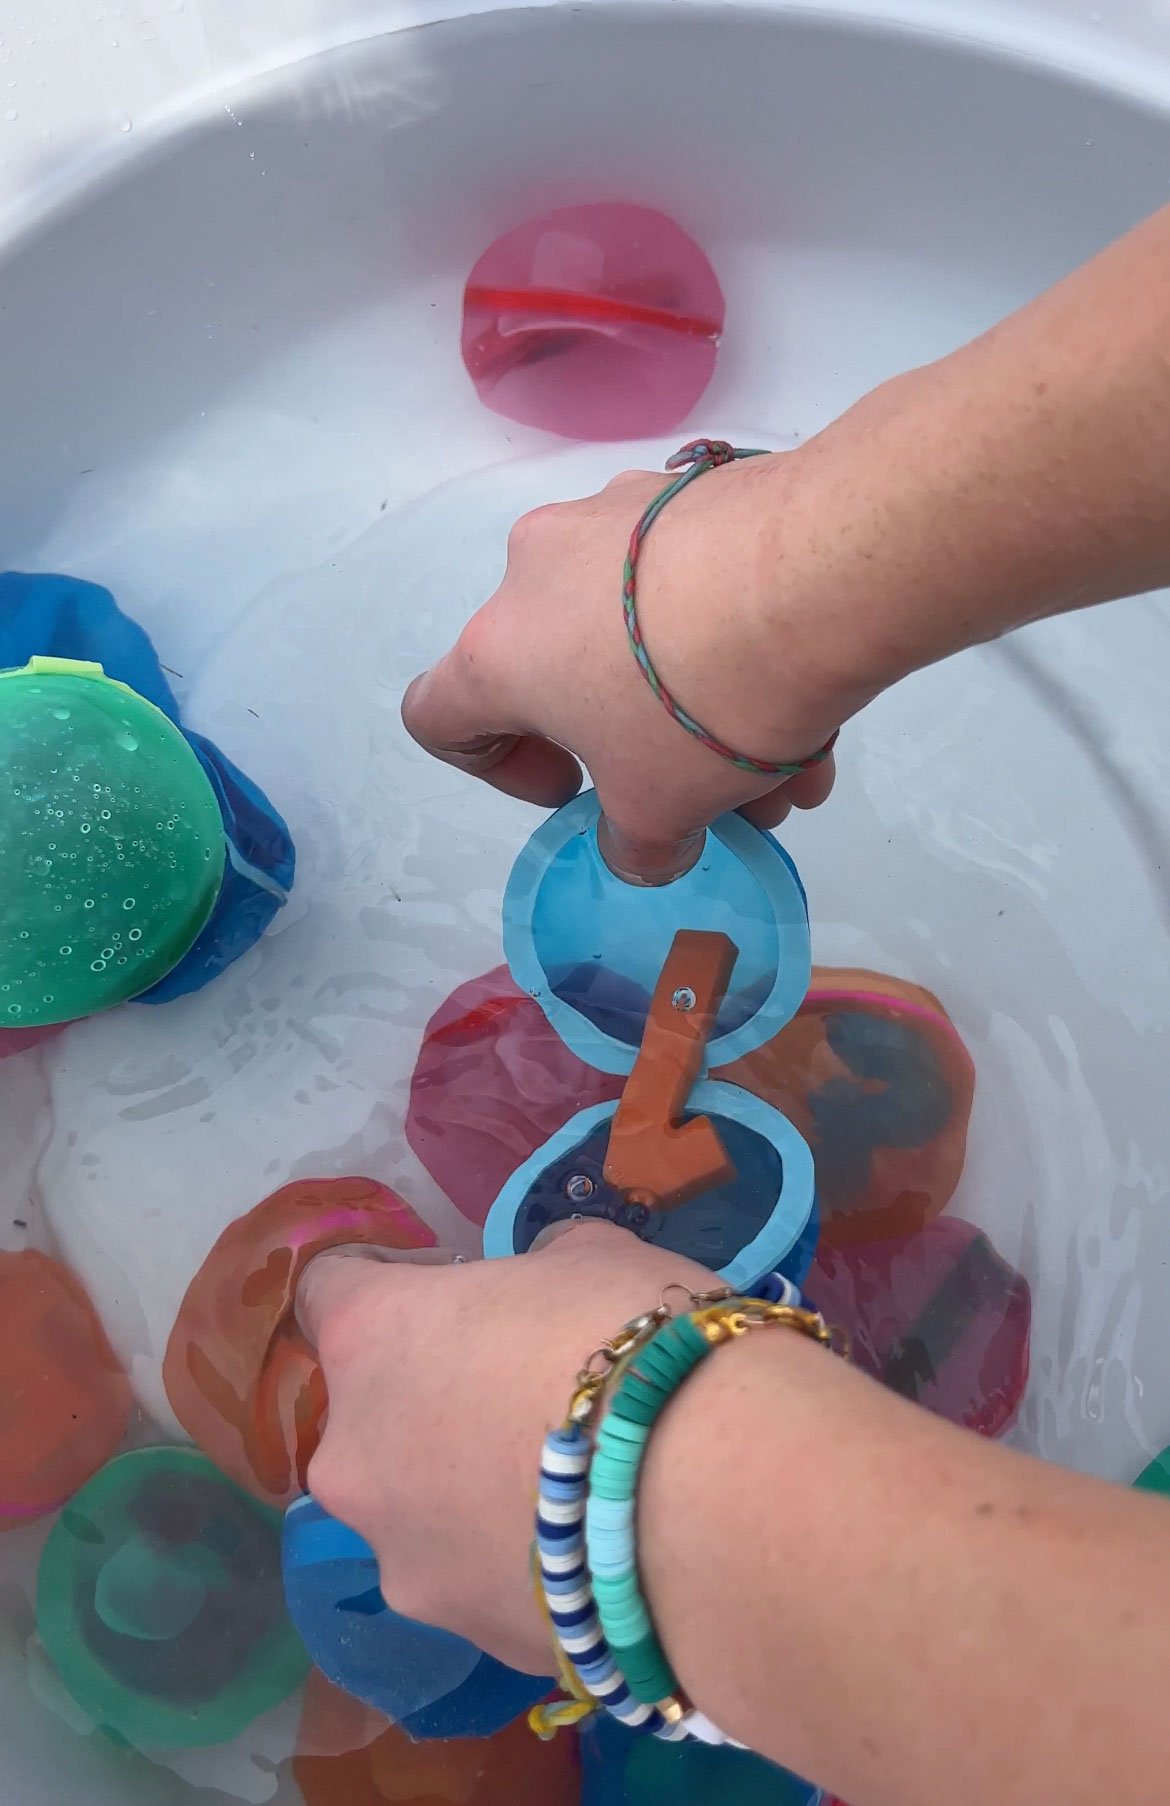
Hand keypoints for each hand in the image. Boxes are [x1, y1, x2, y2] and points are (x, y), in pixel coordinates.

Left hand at [299, 1223, 717, 1672]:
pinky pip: (480, 1581)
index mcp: (371, 1337)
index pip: (329, 1286)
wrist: (715, 1508)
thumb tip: (539, 1282)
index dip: (393, 1280)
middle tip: (528, 1392)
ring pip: (418, 1512)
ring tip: (576, 1491)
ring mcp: (400, 1562)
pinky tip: (602, 1551)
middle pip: (370, 1414)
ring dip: (469, 1494)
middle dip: (432, 1401)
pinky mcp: (465, 1641)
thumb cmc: (636, 1343)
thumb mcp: (594, 1256)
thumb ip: (540, 1265)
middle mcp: (354, 1455)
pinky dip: (520, 1564)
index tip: (455, 1286)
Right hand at [401, 457, 851, 882]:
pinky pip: (697, 585)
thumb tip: (648, 851)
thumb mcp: (661, 811)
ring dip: (709, 707)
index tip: (574, 786)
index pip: (439, 714)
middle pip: (568, 674)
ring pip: (646, 634)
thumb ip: (636, 848)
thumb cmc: (695, 706)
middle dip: (644, 747)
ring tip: (794, 763)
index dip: (496, 768)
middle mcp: (539, 567)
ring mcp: (614, 516)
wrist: (815, 574)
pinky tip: (814, 694)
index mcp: (500, 651)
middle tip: (715, 792)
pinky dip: (739, 642)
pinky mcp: (691, 489)